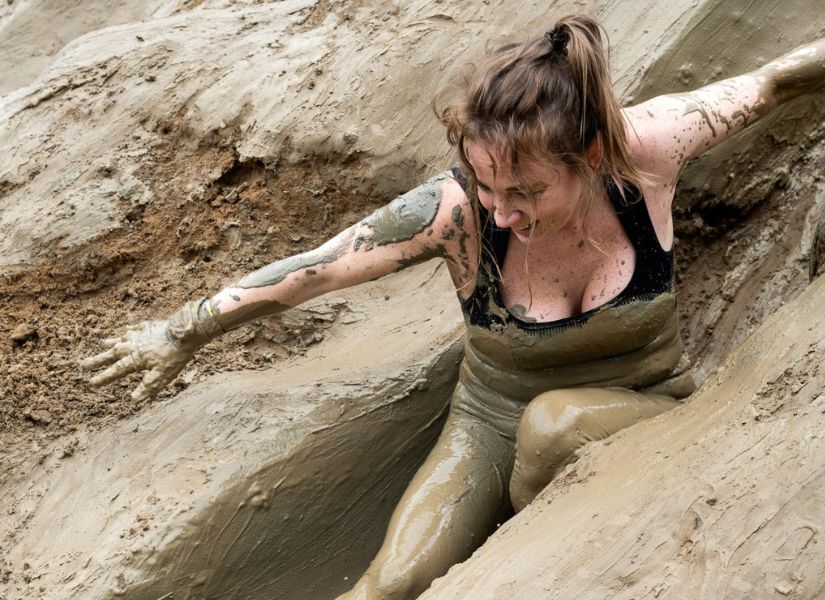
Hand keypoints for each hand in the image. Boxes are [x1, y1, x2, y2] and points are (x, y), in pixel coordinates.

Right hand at [79, 299, 222, 400]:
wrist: (185, 332)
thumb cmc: (174, 355)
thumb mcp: (161, 376)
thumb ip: (147, 387)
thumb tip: (133, 400)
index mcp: (135, 359)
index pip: (116, 371)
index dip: (103, 378)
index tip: (91, 383)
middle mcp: (133, 346)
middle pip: (112, 354)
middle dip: (98, 360)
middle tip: (83, 363)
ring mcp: (141, 335)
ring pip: (121, 339)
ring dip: (111, 343)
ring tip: (102, 343)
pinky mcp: (150, 327)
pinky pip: (135, 328)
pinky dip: (129, 330)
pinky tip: (126, 329)